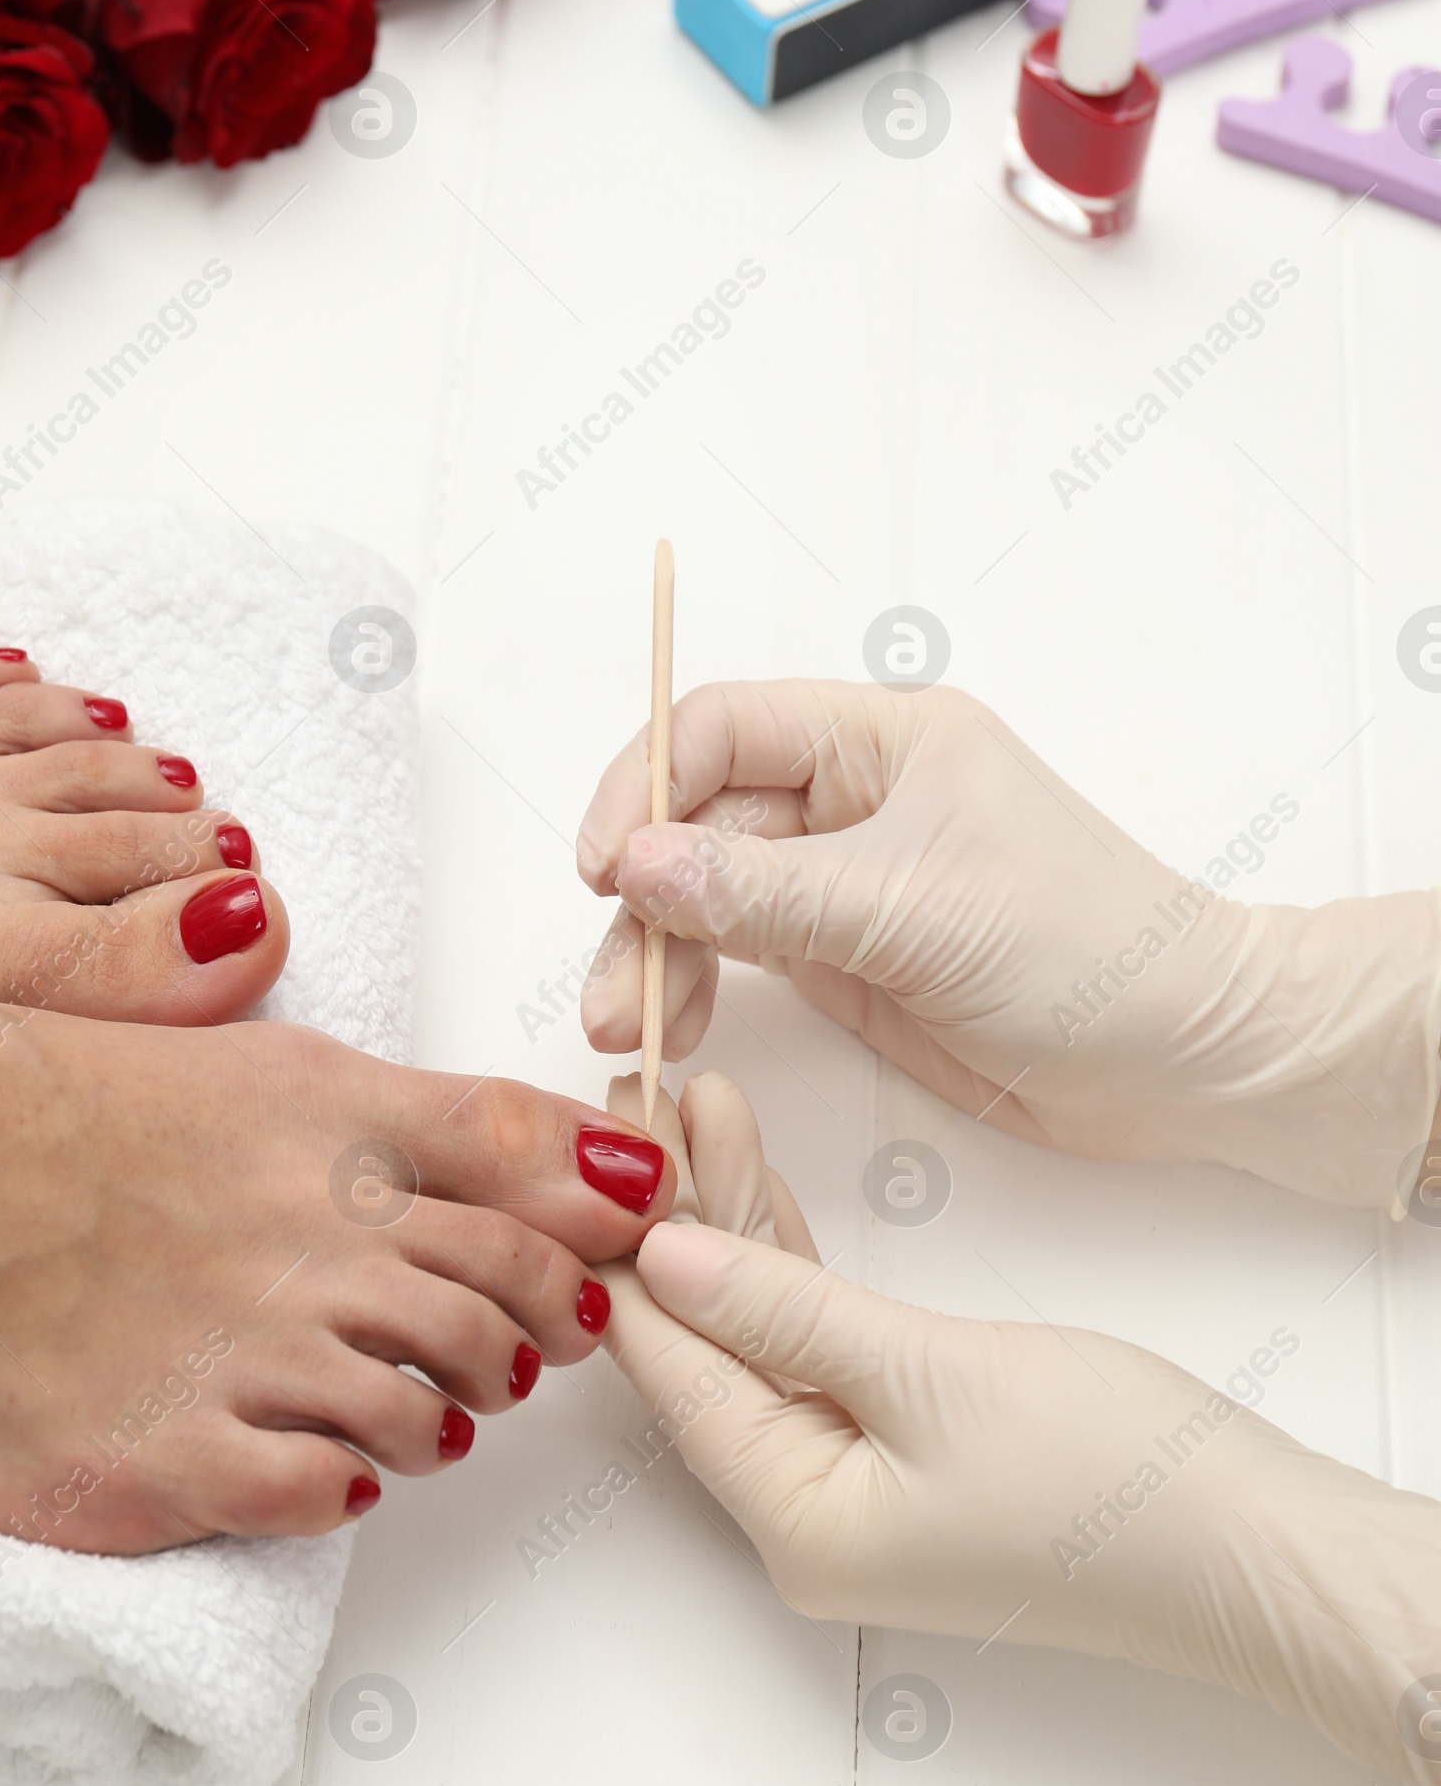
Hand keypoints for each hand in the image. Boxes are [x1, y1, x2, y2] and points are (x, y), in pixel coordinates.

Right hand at [0, 978, 673, 1550]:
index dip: (596, 1211)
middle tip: (521, 1339)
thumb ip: (406, 1110)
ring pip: (437, 1409)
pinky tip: (323, 1458)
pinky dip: (349, 1480)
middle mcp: (303, 1231)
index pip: (525, 1163)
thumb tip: (580, 1149)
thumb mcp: (237, 1065)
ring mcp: (240, 1353)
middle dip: (537, 1327)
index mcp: (321, 1117)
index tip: (621, 1238)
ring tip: (418, 1404)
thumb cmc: (32, 1110)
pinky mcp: (165, 1464)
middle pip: (507, 1297)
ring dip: (447, 1413)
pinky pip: (327, 1494)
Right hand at [579, 680, 1440, 1210]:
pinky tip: (675, 1035)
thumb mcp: (909, 909)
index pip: (721, 729)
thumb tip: (633, 864)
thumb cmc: (1084, 949)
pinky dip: (696, 989)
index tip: (601, 869)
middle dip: (641, 898)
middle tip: (610, 991)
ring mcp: (845, 881)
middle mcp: (854, 797)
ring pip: (706, 895)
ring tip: (631, 1032)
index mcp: (883, 737)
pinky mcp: (845, 957)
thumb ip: (762, 888)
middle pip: (698, 819)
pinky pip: (738, 955)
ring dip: (658, 956)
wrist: (1185, 1056)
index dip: (644, 785)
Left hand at [602, 1071, 1440, 1785]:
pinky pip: (814, 1351)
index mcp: (792, 1522)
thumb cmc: (1108, 1475)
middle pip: (704, 1349)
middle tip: (639, 1097)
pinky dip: (788, 1269)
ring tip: (695, 1104)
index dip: (624, 1248)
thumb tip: (661, 1258)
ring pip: (757, 1338)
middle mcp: (802, 1519)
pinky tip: (756, 1181)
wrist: (1251, 1548)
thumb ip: (785, 1309)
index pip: (669, 1369)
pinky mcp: (902, 1455)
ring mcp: (853, 1492)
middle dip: (672, 1219)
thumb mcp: (928, 1371)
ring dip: (730, 1226)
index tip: (592, 1142)